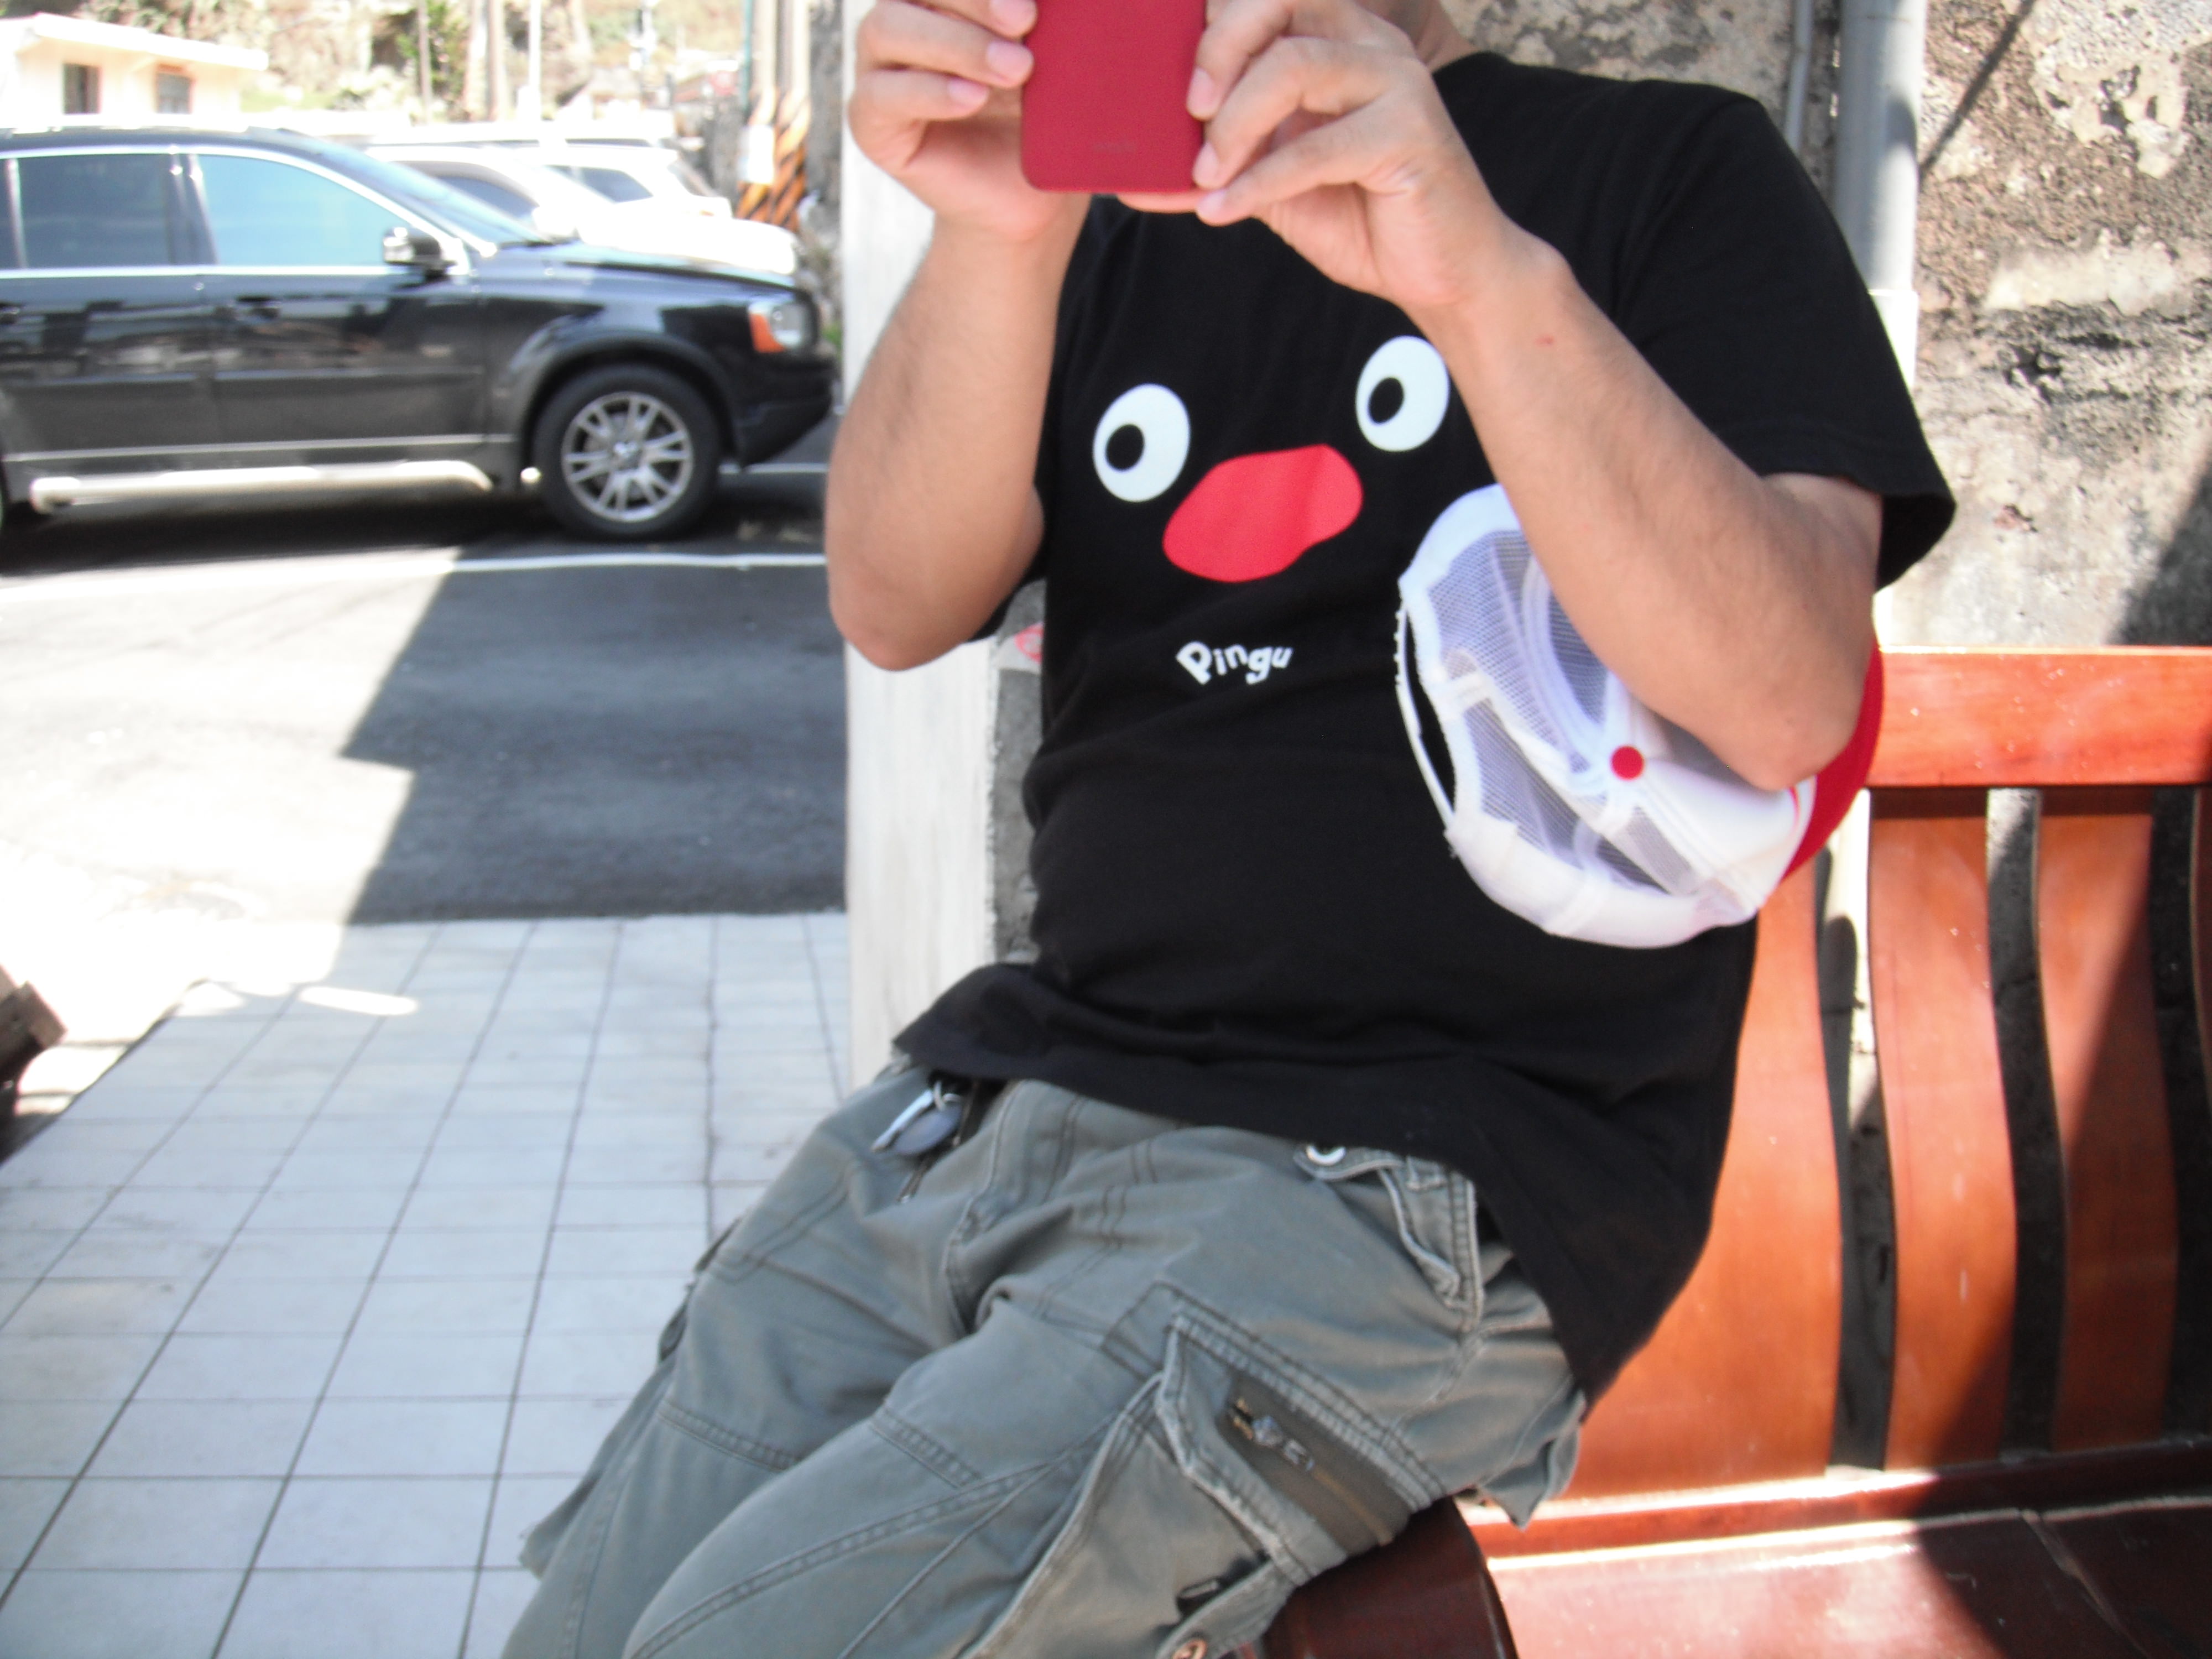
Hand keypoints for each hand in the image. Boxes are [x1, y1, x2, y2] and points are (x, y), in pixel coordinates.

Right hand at [849, 0, 1084, 244]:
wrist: (1022, 197)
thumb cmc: (1036, 116)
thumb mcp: (1046, 60)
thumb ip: (1034, 23)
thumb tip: (1044, 2)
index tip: (1032, 0)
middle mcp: (904, 17)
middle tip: (1026, 19)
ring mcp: (879, 67)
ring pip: (888, 28)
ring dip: (956, 44)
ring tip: (1015, 69)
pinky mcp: (870, 122)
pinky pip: (881, 95)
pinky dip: (930, 92)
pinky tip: (972, 98)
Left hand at [1143, 0, 1530, 315]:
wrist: (1441, 272)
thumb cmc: (1358, 216)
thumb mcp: (1272, 184)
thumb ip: (1217, 167)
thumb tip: (1134, 182)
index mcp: (1338, 38)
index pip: (1264, 0)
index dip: (1212, 28)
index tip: (1173, 86)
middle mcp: (1370, 44)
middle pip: (1280, 3)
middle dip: (1219, 49)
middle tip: (1188, 110)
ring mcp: (1398, 82)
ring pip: (1294, 66)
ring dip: (1235, 123)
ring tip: (1203, 175)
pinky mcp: (1412, 133)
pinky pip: (1318, 147)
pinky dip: (1261, 180)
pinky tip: (1223, 211)